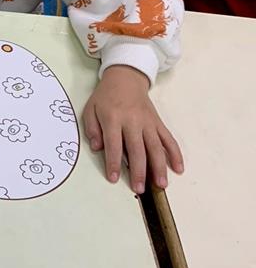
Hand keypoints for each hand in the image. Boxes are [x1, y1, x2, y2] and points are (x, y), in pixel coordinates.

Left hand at [83, 65, 183, 192]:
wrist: (125, 78)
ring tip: (161, 185)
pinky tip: (179, 168)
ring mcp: (148, 123)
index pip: (113, 145)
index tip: (114, 178)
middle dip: (139, 171)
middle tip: (139, 189)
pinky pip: (169, 139)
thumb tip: (98, 147)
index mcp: (113, 119)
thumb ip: (92, 129)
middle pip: (137, 149)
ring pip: (156, 147)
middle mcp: (133, 121)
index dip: (113, 163)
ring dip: (160, 167)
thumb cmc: (105, 97)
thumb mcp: (90, 109)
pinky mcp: (159, 123)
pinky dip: (175, 154)